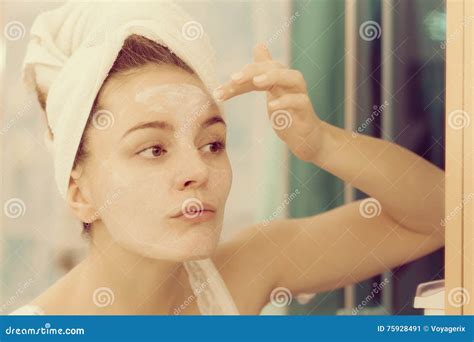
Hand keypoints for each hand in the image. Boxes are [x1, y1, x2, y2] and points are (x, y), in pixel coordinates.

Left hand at [213, 43, 322, 161]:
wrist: (307, 138)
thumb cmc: (288, 113)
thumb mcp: (271, 92)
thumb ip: (261, 73)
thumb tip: (259, 45)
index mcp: (278, 78)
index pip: (256, 72)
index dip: (238, 80)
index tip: (218, 92)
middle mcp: (290, 82)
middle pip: (274, 68)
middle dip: (252, 71)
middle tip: (233, 78)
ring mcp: (300, 94)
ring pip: (292, 77)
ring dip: (273, 77)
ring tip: (256, 82)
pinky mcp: (307, 110)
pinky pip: (299, 101)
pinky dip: (286, 101)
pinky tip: (271, 107)